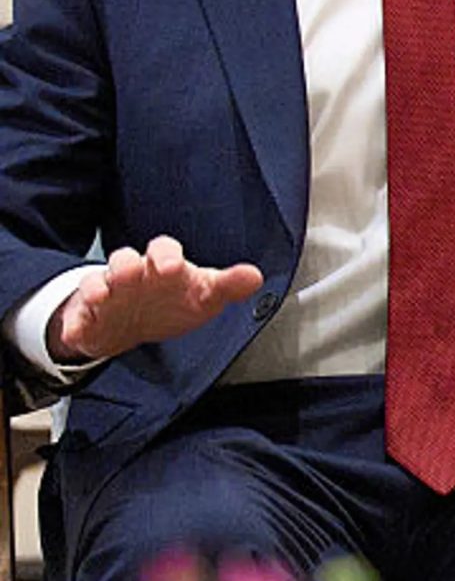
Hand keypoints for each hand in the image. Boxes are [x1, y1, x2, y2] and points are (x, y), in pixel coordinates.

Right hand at [47, 236, 263, 364]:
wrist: (137, 323)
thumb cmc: (174, 300)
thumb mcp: (204, 295)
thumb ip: (228, 286)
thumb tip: (254, 276)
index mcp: (162, 264)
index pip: (163, 249)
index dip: (167, 254)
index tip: (172, 266)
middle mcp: (132, 273)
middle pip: (124, 260)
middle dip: (126, 265)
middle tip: (131, 273)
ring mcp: (106, 294)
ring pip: (95, 283)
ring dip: (97, 288)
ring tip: (101, 296)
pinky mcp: (86, 317)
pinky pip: (75, 319)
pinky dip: (74, 325)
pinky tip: (77, 332)